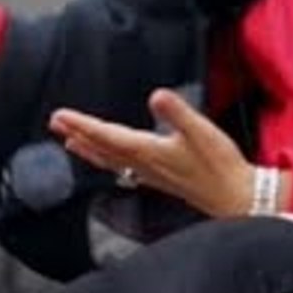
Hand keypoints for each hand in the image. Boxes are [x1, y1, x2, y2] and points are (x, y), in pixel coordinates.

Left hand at [49, 88, 267, 217]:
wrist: (237, 197)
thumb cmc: (221, 165)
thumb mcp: (202, 132)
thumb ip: (178, 113)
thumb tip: (156, 95)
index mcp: (149, 151)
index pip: (107, 135)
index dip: (82, 124)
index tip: (61, 116)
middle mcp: (144, 164)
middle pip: (102, 147)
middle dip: (77, 133)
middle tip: (55, 122)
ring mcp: (150, 173)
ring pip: (109, 159)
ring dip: (87, 147)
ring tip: (68, 140)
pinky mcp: (158, 176)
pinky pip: (122, 167)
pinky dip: (106, 159)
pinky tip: (104, 158)